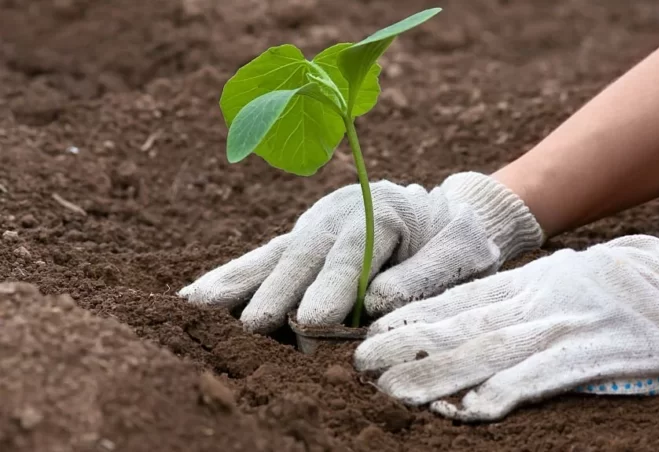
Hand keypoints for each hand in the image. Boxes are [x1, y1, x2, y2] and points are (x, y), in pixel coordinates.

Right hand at [179, 172, 542, 332]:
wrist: (444, 208)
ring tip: (196, 305)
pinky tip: (197, 295)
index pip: (352, 255)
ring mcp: (313, 225)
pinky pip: (264, 258)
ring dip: (236, 282)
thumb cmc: (455, 236)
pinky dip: (233, 277)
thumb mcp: (459, 251)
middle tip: (254, 326)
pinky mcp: (300, 238)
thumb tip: (377, 301)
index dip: (331, 288)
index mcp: (382, 214)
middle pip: (303, 255)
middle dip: (277, 291)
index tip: (310, 321)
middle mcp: (338, 216)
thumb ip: (422, 275)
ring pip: (273, 255)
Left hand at [355, 235, 658, 421]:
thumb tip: (482, 309)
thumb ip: (529, 291)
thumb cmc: (634, 282)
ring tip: (396, 391)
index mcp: (534, 281)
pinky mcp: (595, 356)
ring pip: (491, 350)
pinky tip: (469, 409)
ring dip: (439, 373)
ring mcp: (566, 326)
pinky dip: (505, 393)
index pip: (462, 299)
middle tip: (363, 362)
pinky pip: (543, 377)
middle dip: (410, 344)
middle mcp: (541, 301)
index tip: (376, 329)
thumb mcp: (571, 275)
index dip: (416, 315)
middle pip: (464, 324)